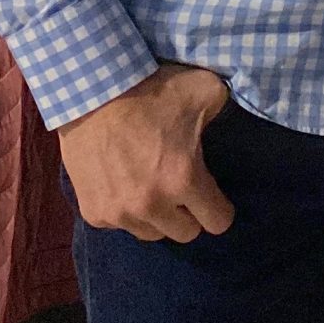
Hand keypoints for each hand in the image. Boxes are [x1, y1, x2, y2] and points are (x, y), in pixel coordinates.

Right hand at [56, 64, 234, 242]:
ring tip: (152, 188)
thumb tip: (232, 119)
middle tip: (181, 190)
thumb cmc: (150, 89)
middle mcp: (152, 205)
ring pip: (151, 233)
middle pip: (186, 234)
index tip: (213, 196)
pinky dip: (125, 211)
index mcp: (184, 180)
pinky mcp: (94, 213)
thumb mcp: (203, 88)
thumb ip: (224, 109)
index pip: (217, 222)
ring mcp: (120, 213)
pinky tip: (124, 185)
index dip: (220, 209)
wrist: (91, 91)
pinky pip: (120, 225)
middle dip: (189, 214)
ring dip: (157, 216)